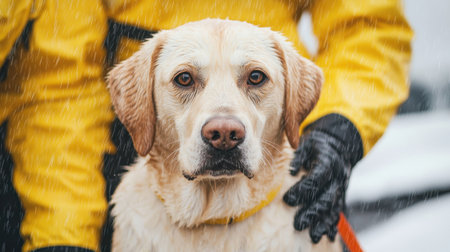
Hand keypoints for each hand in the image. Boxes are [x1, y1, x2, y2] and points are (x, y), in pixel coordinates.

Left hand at [283, 114, 362, 242]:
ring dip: (323, 223)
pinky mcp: (341, 195)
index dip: (303, 190)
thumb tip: (290, 170)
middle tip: (298, 224)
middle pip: (326, 197)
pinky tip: (327, 236)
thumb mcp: (306, 142)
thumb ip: (298, 156)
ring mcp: (341, 187)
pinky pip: (338, 211)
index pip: (316, 178)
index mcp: (328, 161)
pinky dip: (333, 224)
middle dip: (312, 212)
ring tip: (313, 236)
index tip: (287, 200)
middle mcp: (338, 176)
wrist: (340, 144)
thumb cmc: (317, 144)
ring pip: (333, 208)